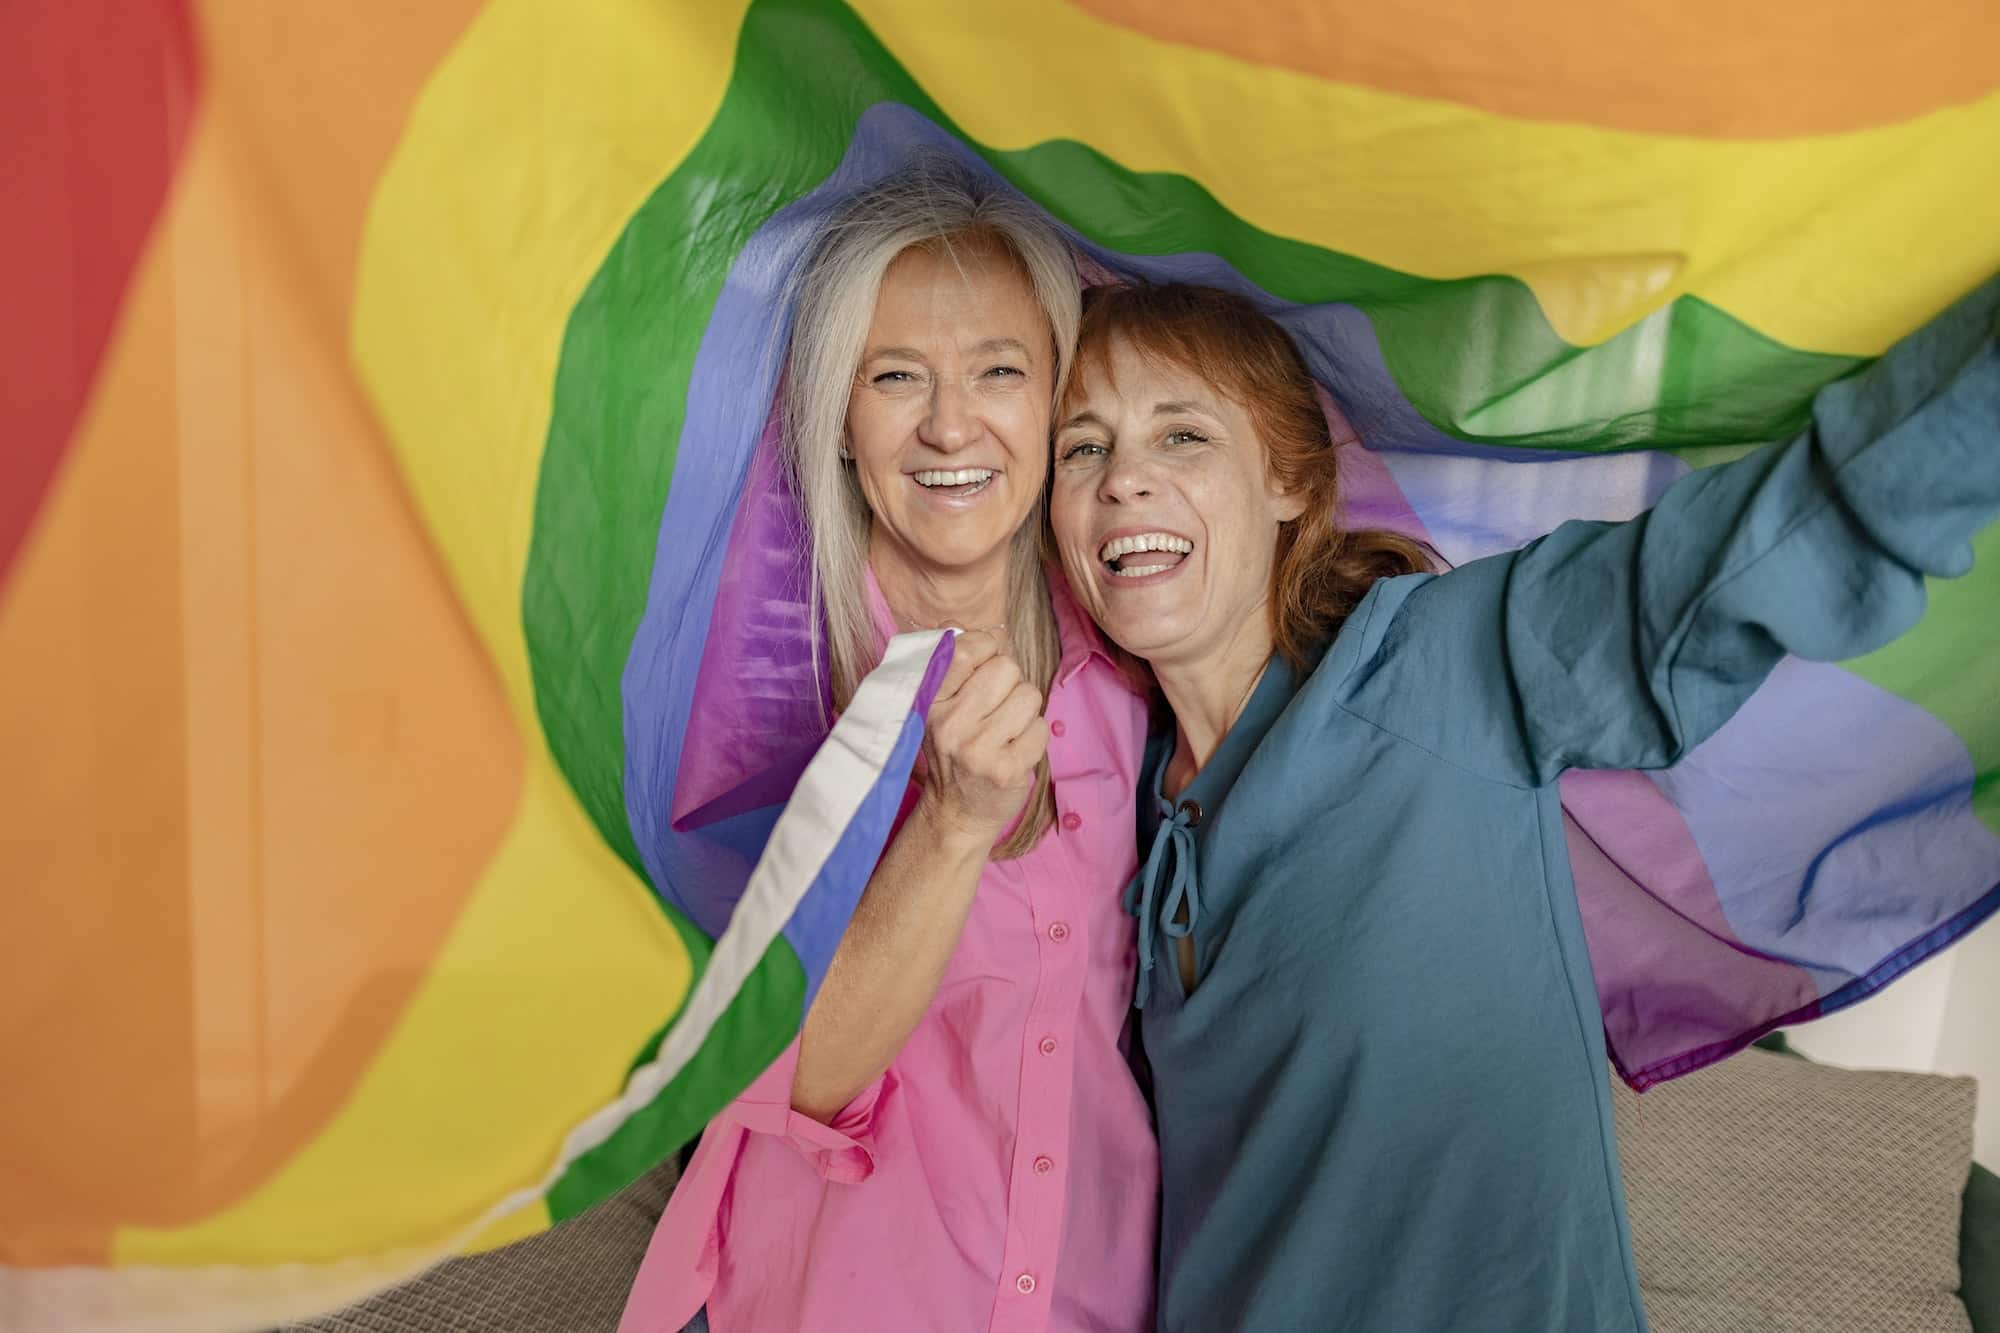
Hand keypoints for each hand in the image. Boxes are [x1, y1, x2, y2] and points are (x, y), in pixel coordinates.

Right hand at [915, 630, 1047, 845]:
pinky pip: (1041, 727)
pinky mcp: (1007, 770)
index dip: (986, 649)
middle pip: (1006, 668)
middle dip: (1009, 683)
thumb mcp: (936, 708)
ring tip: (1005, 731)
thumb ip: (949, 665)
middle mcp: (950, 724)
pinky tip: (1014, 751)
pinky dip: (1034, 736)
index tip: (983, 668)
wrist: (955, 812)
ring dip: (1025, 711)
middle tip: (995, 709)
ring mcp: (978, 749)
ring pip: (1029, 695)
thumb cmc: (952, 750)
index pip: (966, 649)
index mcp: (928, 702)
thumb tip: (965, 626)